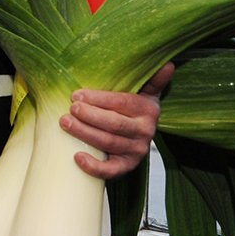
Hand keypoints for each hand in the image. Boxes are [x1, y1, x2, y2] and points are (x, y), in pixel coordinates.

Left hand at [60, 63, 173, 179]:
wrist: (139, 134)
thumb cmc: (134, 108)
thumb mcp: (146, 92)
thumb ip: (154, 80)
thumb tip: (169, 65)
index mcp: (148, 110)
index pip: (121, 103)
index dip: (99, 99)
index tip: (76, 95)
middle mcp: (145, 131)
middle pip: (114, 124)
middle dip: (90, 116)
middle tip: (70, 110)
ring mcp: (136, 150)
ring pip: (109, 143)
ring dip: (85, 134)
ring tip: (65, 123)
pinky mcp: (127, 166)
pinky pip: (111, 170)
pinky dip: (94, 166)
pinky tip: (77, 156)